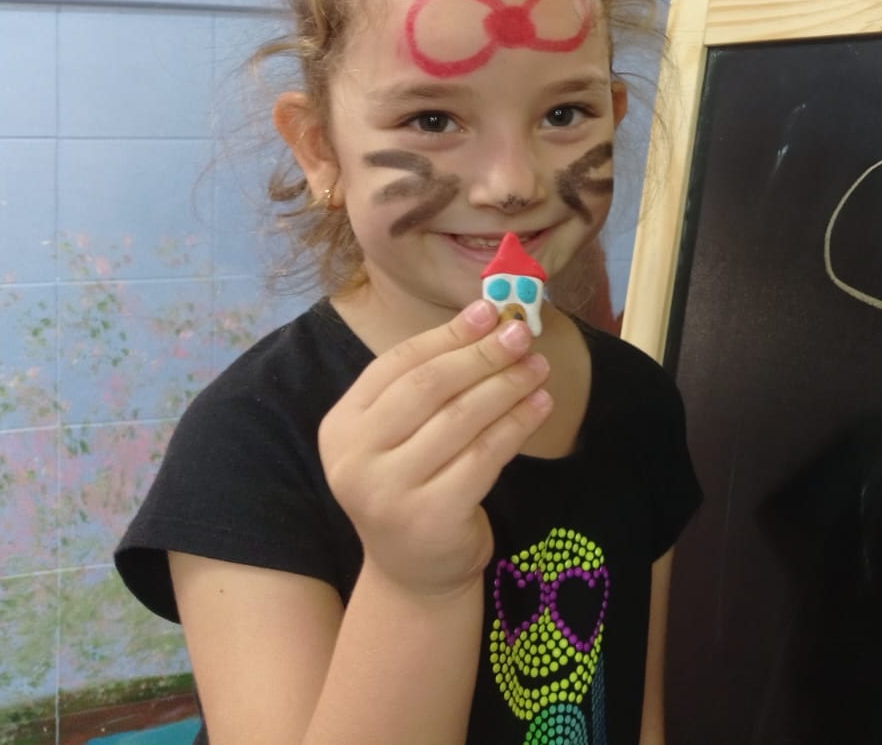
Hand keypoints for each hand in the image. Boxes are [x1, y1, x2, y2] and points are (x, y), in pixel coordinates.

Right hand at [318, 300, 552, 598]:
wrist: (413, 571)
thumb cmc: (414, 484)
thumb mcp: (404, 433)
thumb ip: (430, 383)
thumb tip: (489, 317)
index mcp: (342, 425)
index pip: (398, 364)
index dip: (448, 334)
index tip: (490, 310)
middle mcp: (354, 458)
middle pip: (429, 387)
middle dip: (482, 355)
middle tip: (521, 335)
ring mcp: (388, 492)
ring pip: (460, 419)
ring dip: (506, 386)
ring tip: (538, 367)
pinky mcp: (430, 518)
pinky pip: (483, 457)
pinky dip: (516, 425)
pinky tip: (539, 406)